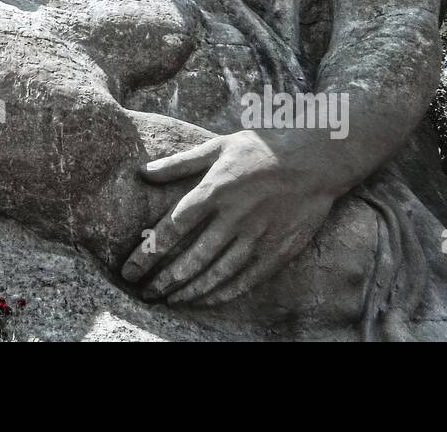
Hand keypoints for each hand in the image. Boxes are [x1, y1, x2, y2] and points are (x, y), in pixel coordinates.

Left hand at [120, 128, 337, 305]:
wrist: (316, 159)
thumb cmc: (261, 149)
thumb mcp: (217, 147)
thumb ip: (179, 163)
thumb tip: (142, 172)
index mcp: (215, 189)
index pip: (173, 227)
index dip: (148, 252)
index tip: (129, 269)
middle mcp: (235, 216)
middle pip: (192, 258)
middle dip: (164, 280)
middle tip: (145, 293)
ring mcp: (258, 236)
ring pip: (218, 273)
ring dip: (190, 291)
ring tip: (169, 300)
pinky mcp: (278, 250)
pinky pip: (246, 279)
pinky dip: (222, 293)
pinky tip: (204, 300)